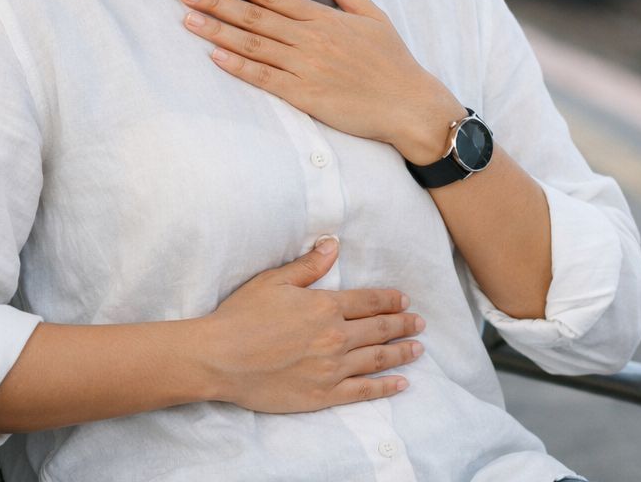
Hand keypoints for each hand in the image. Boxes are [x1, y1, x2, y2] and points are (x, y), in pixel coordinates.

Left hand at [179, 0, 462, 161]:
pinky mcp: (305, 96)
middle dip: (217, 2)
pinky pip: (265, 78)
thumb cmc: (393, 61)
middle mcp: (311, 39)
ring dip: (218, 32)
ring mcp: (306, 67)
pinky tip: (214, 57)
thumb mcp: (372, 16)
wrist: (409, 104)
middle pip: (255, 17)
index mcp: (325, 18)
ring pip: (253, 45)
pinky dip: (238, 67)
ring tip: (188, 19)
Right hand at [201, 238, 424, 411]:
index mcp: (325, 306)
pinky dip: (386, 387)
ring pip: (377, 359)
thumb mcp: (274, 281)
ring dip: (401, 353)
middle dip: (403, 325)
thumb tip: (332, 245)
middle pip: (379, 329)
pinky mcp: (323, 395)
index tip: (404, 300)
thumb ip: (308, 266)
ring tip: (418, 349)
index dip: (390, 300)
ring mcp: (332, 369)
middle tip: (420, 323)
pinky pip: (363, 391)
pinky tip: (401, 383)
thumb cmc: (242, 316)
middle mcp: (335, 337)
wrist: (220, 359)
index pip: (369, 302)